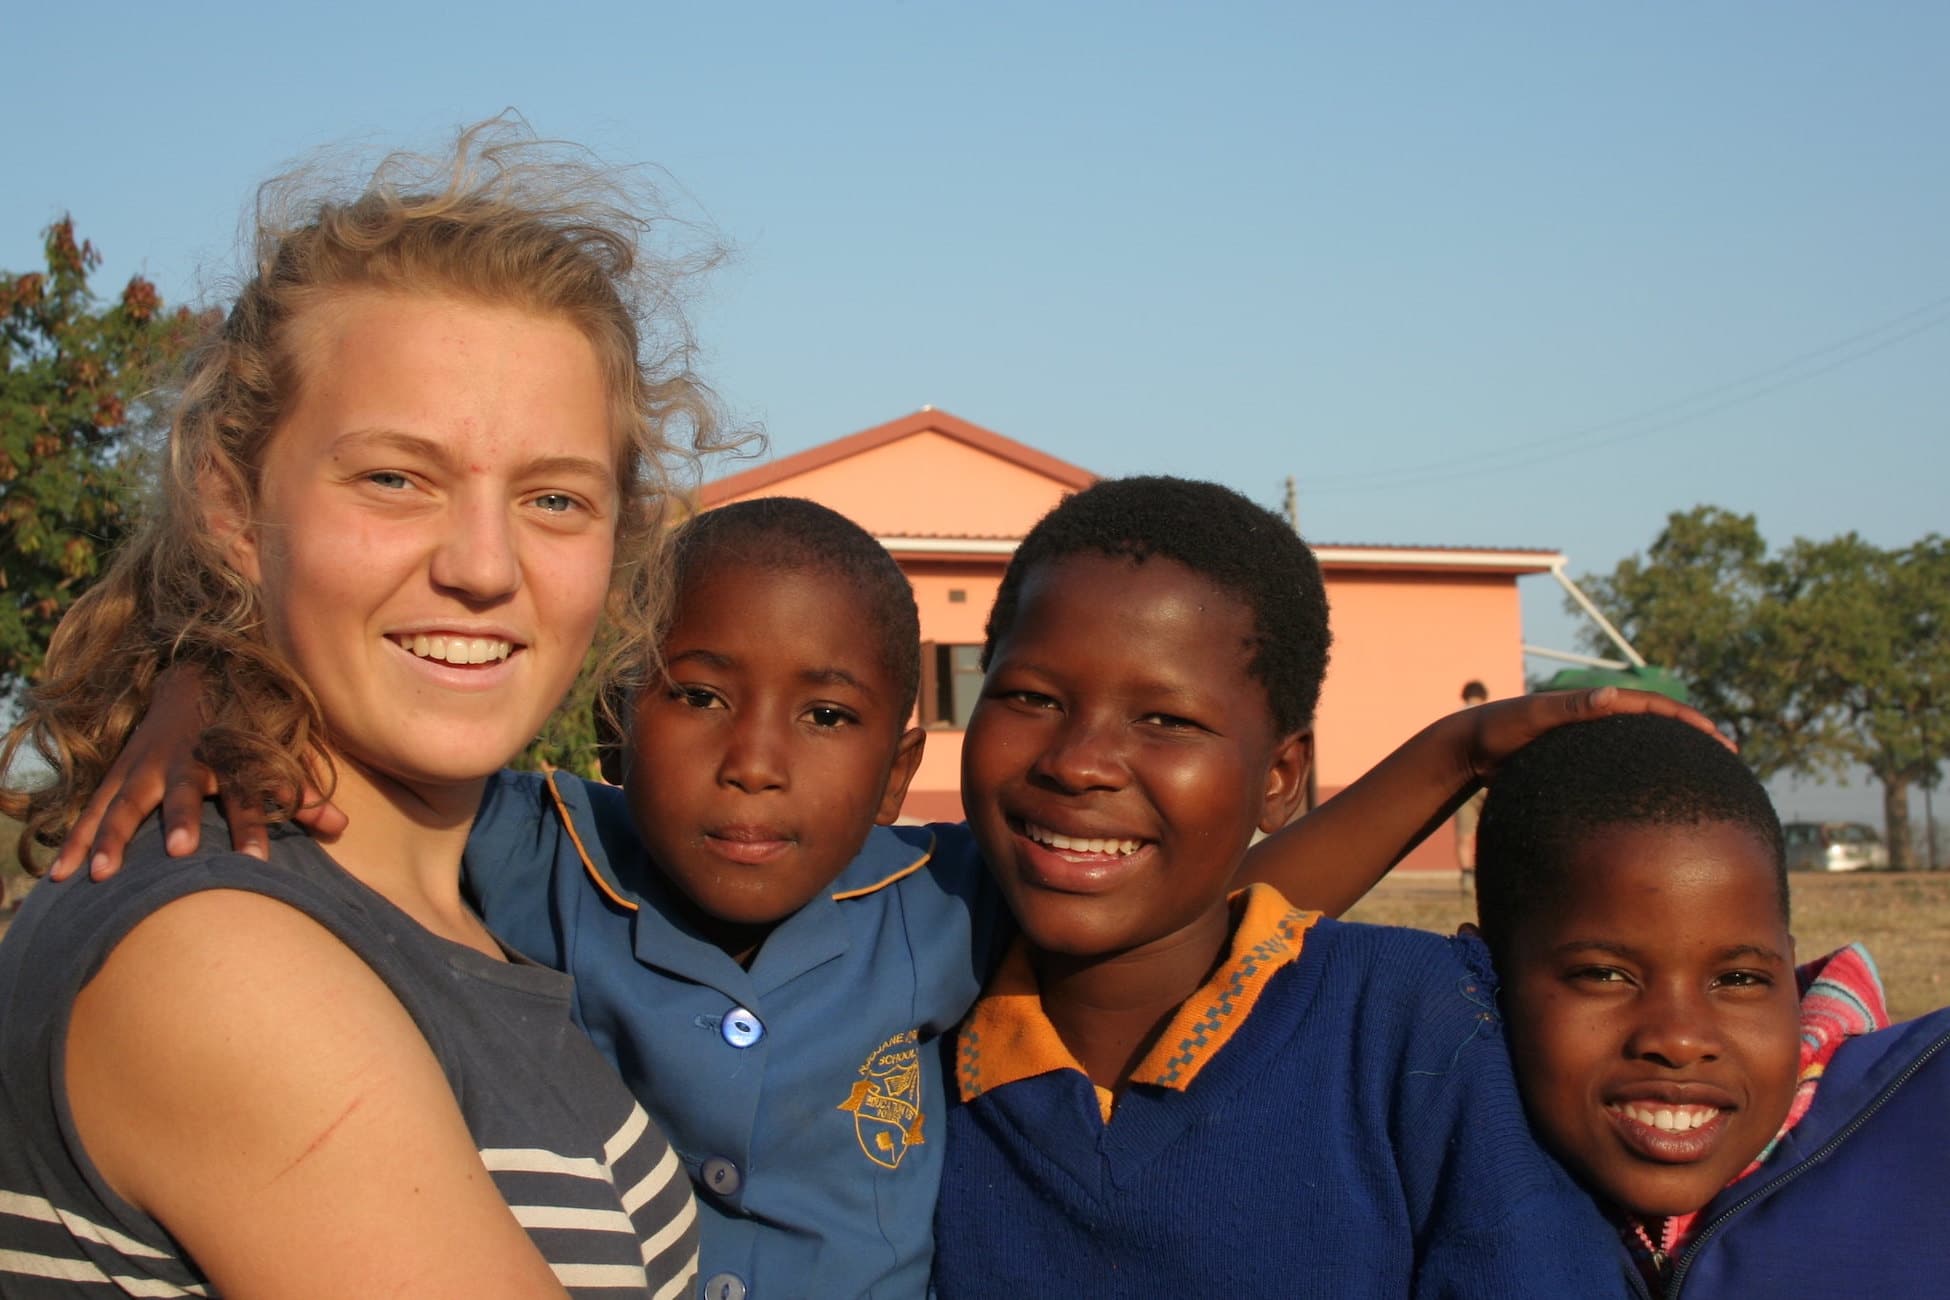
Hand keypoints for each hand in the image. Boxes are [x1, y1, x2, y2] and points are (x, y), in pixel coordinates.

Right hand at [49, 666, 346, 880]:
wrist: (196, 674)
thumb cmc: (243, 724)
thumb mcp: (275, 752)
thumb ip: (302, 792)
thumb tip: (341, 827)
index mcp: (229, 755)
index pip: (248, 794)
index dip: (255, 825)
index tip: (258, 863)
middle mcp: (186, 759)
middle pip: (184, 793)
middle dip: (184, 820)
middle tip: (181, 852)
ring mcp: (147, 764)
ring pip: (126, 802)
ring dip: (112, 837)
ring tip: (99, 875)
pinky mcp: (119, 771)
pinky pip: (93, 808)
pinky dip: (76, 839)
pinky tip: (60, 874)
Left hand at [1462, 687, 1730, 784]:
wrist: (1469, 747)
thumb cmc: (1498, 729)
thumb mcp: (1534, 716)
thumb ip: (1570, 707)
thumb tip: (1613, 694)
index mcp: (1593, 703)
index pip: (1651, 706)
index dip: (1686, 720)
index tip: (1717, 738)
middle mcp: (1595, 718)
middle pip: (1655, 725)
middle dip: (1692, 737)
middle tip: (1728, 755)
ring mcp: (1588, 740)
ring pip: (1641, 747)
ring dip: (1673, 757)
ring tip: (1705, 777)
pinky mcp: (1576, 760)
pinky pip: (1620, 766)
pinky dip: (1644, 775)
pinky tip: (1655, 798)